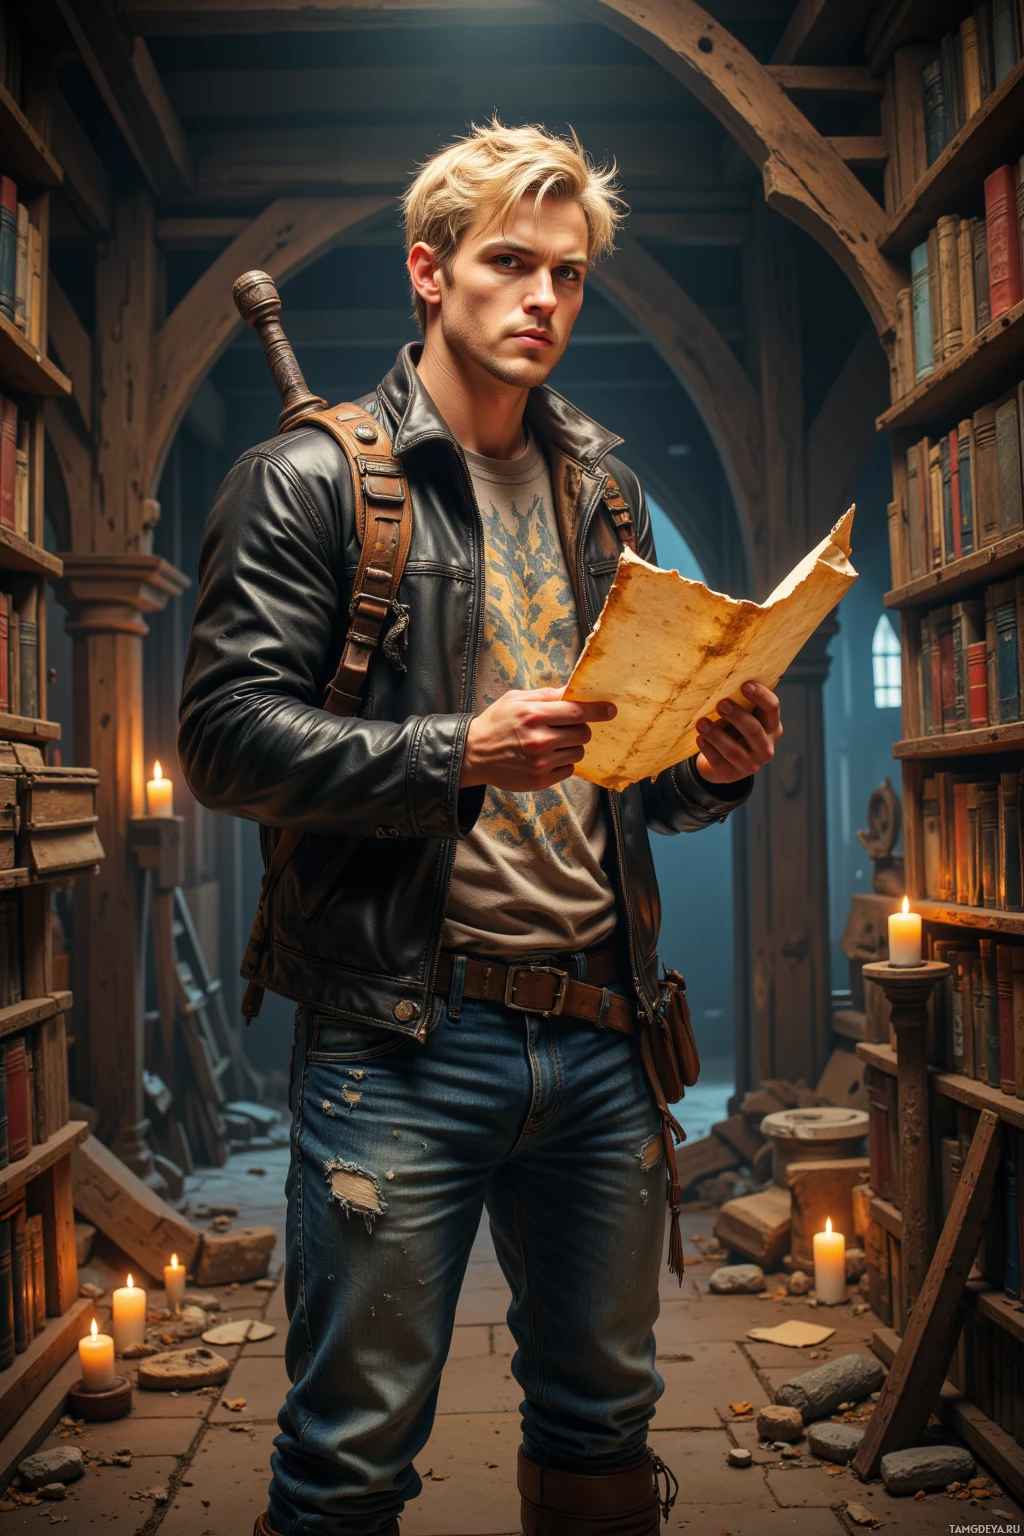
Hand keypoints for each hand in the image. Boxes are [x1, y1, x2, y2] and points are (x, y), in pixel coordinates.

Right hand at [460, 687, 615, 791]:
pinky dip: (563, 763)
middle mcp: (539, 740)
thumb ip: (546, 695)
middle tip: (566, 727)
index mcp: (533, 715)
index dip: (597, 711)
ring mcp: (540, 763)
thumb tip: (572, 690)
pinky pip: (568, 769)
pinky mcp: (540, 780)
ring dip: (572, 746)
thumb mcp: (516, 700)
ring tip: (553, 743)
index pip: (576, 712)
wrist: (473, 755)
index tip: (611, 710)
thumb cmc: (496, 723)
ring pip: (578, 752)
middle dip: (580, 729)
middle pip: (582, 734)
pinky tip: (547, 757)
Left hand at [695, 681, 781, 784]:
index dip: (760, 696)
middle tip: (721, 704)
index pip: (772, 708)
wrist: (720, 762)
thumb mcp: (741, 717)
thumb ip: (740, 703)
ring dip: (717, 735)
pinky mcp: (732, 776)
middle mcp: (766, 747)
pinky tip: (699, 739)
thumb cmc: (732, 730)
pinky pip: (720, 763)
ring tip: (701, 723)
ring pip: (734, 750)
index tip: (744, 684)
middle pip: (754, 730)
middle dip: (737, 716)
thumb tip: (722, 679)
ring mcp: (751, 765)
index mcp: (772, 727)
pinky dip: (708, 750)